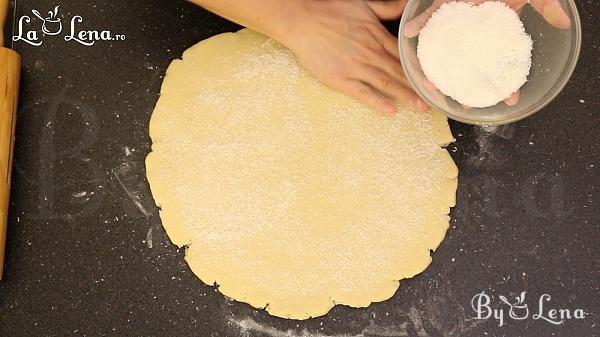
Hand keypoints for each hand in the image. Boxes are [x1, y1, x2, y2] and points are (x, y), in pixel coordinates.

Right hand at [280, 0, 428, 114]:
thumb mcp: (364, 4)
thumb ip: (387, 8)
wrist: (302, 19)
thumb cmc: (330, 10)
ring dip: (405, 96)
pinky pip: (362, 93)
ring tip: (421, 108)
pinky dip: (377, 102)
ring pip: (386, 83)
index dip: (420, 68)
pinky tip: (390, 111)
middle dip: (419, 87)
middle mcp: (370, 53)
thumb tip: (407, 4)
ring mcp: (355, 67)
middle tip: (436, 99)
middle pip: (400, 73)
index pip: (404, 56)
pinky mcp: (340, 79)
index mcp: (377, 36)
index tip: (434, 79)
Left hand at [404, 0, 570, 106]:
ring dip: (436, 67)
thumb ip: (546, 7)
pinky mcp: (444, 5)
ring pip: (444, 49)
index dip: (505, 83)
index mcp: (493, 34)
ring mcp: (457, 21)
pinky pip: (428, 17)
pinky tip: (409, 35)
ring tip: (431, 86)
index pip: (499, 63)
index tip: (507, 99)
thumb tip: (563, 22)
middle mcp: (473, 33)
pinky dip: (418, 24)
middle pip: (468, 65)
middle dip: (465, 86)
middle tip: (465, 104)